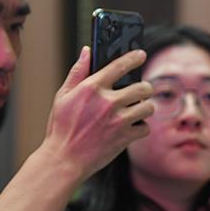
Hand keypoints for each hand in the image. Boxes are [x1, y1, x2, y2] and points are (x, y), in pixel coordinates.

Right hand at [41, 47, 153, 179]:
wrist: (64, 159)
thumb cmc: (61, 127)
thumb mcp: (63, 96)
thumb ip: (78, 72)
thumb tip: (87, 51)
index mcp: (91, 87)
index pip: (119, 65)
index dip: (133, 57)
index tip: (140, 55)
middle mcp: (108, 102)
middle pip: (142, 87)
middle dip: (145, 88)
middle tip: (141, 90)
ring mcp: (118, 120)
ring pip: (148, 107)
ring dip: (145, 107)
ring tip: (137, 109)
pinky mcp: (125, 137)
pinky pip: (145, 127)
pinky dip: (140, 128)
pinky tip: (131, 127)